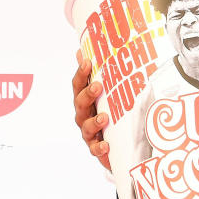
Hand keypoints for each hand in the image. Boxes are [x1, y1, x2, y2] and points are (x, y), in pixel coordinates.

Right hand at [71, 50, 110, 170]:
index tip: (87, 61)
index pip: (79, 84)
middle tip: (98, 86)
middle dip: (88, 94)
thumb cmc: (111, 110)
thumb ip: (102, 72)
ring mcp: (88, 131)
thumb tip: (87, 49)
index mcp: (86, 99)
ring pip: (86, 126)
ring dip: (94, 121)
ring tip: (105, 118)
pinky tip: (106, 145)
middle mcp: (84, 114)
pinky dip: (99, 148)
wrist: (119, 141)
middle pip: (80, 103)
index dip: (81, 73)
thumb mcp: (110, 91)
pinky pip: (95, 149)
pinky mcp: (96, 147)